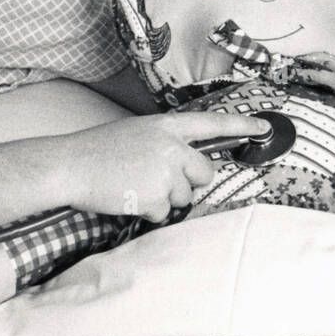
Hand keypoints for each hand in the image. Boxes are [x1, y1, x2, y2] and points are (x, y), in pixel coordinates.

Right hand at [60, 111, 265, 222]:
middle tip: (157, 179)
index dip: (242, 124)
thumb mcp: (137, 134)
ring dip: (163, 198)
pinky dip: (148, 211)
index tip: (264, 127)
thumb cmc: (97, 150)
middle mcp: (171, 146)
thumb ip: (165, 144)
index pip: (212, 123)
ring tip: (134, 184)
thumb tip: (185, 166)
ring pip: (184, 197)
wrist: (70, 165)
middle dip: (187, 182)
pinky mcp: (156, 195)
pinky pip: (164, 213)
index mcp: (165, 126)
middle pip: (204, 173)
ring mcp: (165, 171)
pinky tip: (129, 196)